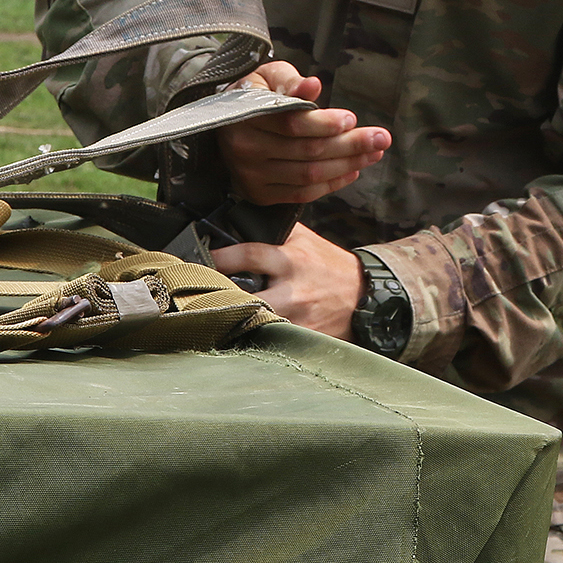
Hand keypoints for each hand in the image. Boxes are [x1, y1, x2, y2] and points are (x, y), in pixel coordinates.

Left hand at [211, 224, 361, 338]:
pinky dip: (254, 337)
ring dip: (233, 321)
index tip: (198, 258)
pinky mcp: (303, 338)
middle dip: (220, 297)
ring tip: (211, 317)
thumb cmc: (328, 265)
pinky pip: (271, 340)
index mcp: (290, 260)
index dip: (221, 257)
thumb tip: (237, 222)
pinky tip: (239, 334)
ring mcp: (298, 318)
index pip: (249, 255)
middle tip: (198, 296)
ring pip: (255, 323)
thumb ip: (275, 232)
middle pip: (245, 297)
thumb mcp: (305, 240)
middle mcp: (293, 290)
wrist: (364, 296)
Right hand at [220, 61, 389, 205]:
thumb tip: (314, 86)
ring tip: (374, 153)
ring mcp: (251, 176)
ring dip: (347, 165)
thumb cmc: (253, 94)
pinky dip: (332, 184)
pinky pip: (302, 194)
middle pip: (306, 152)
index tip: (352, 119)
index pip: (292, 124)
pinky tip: (353, 171)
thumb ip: (291, 81)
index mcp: (244, 116)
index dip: (325, 123)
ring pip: (308, 175)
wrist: (223, 125)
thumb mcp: (267, 77)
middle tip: (382, 138)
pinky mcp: (260, 194)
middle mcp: (245, 149)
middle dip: (349, 145)